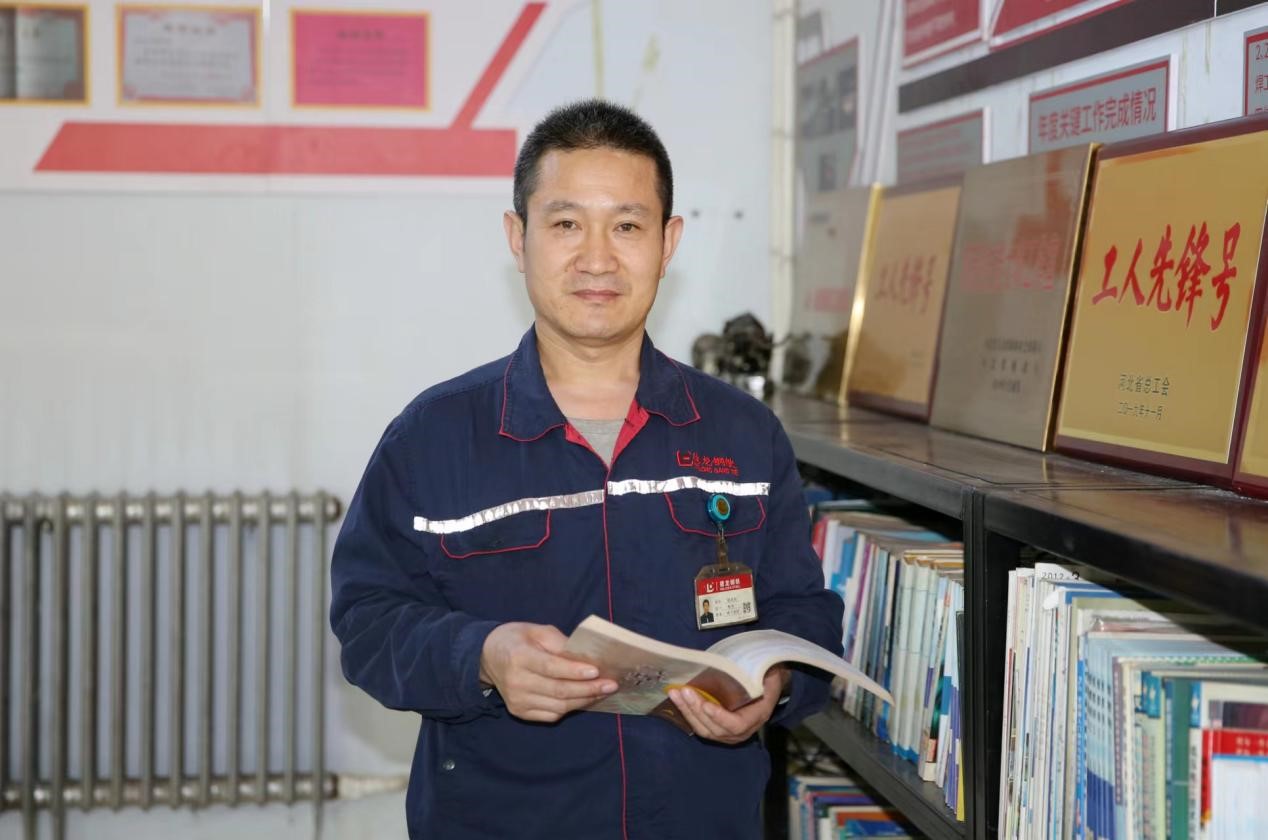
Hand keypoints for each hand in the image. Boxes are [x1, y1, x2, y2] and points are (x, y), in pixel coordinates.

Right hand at [479, 622, 617, 721]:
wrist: (487, 657)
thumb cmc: (516, 639)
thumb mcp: (536, 631)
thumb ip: (560, 643)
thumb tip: (586, 658)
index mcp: (518, 657)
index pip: (551, 668)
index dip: (575, 671)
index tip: (597, 671)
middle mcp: (516, 682)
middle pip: (558, 691)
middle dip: (588, 689)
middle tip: (611, 685)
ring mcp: (517, 701)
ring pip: (558, 706)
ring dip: (584, 700)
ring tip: (602, 692)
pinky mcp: (520, 712)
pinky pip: (551, 715)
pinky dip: (570, 708)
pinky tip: (584, 699)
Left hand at [668, 666, 789, 743]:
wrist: (765, 686)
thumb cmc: (766, 677)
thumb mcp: (770, 674)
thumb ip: (763, 673)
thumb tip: (755, 666)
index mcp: (757, 716)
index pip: (736, 725)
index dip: (720, 718)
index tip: (707, 705)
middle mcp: (742, 730)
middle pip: (715, 728)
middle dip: (697, 710)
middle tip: (684, 691)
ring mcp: (727, 732)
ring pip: (704, 729)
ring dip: (687, 711)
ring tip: (675, 694)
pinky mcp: (716, 728)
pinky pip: (699, 725)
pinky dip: (687, 713)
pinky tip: (677, 699)